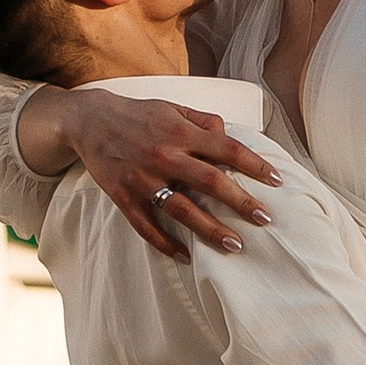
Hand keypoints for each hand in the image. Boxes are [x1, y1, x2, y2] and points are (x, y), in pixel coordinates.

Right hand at [39, 90, 279, 258]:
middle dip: (241, 203)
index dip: (255, 165)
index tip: (276, 181)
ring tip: (235, 245)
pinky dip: (166, 244)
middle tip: (265, 220)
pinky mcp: (123, 197)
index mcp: (180, 131)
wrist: (88, 121)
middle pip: (211, 182)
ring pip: (182, 210)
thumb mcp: (173, 107)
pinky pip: (147, 227)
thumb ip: (204, 120)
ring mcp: (143, 179)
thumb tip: (229, 135)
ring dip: (211, 230)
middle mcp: (164, 155)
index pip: (227, 149)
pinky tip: (185, 257)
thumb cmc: (137, 114)